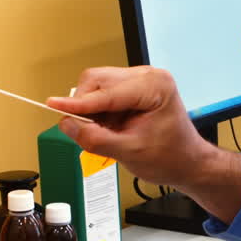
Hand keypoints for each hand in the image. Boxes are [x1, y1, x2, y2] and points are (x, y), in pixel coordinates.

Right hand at [46, 66, 240, 222]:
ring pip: (96, 86)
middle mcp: (148, 76)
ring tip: (111, 133)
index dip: (77, 103)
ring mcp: (140, 80)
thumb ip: (96, 139)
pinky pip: (102, 93)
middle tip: (91, 133)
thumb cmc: (170, 157)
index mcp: (155, 86)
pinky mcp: (132, 88)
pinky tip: (114, 127)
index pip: (106, 92)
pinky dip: (100, 111)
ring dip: (93, 110)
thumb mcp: (129, 153)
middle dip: (86, 107)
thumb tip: (67, 124)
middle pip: (96, 81)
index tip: (53, 105)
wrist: (187, 163)